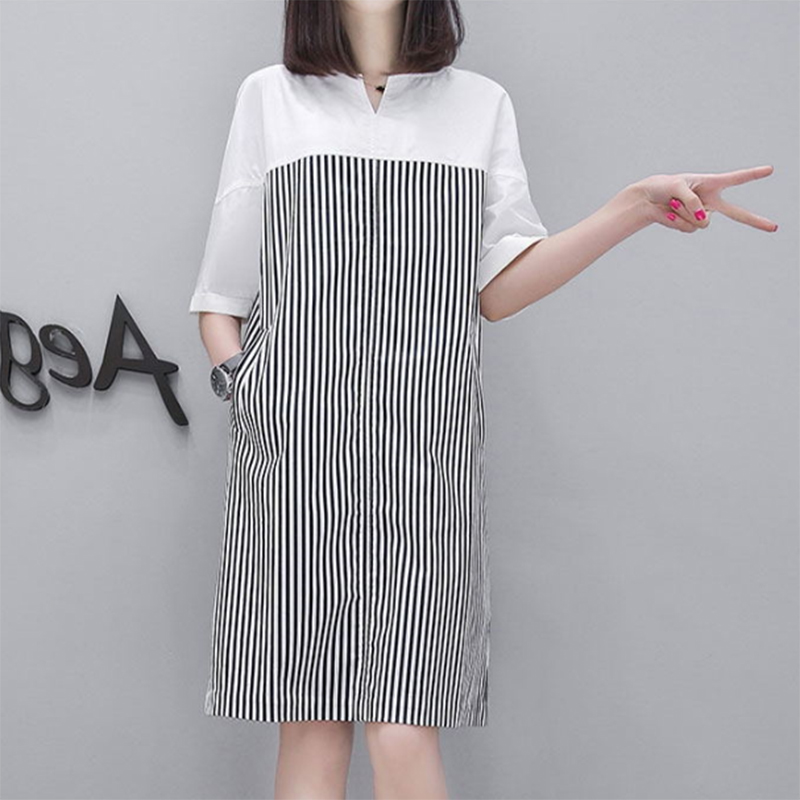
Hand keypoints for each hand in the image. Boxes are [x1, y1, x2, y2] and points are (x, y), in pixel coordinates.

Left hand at [634, 165, 777, 232]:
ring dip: (684, 211)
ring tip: (674, 202)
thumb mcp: (678, 187)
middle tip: (774, 227)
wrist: (647, 200)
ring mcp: (701, 215)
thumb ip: (692, 201)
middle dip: (756, 221)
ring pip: (701, 221)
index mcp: (712, 184)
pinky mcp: (690, 225)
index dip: (753, 174)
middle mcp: (710, 201)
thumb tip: (703, 219)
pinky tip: (671, 212)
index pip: (736, 179)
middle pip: (738, 214)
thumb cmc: (664, 187)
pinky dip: (678, 219)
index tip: (769, 170)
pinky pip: (690, 227)